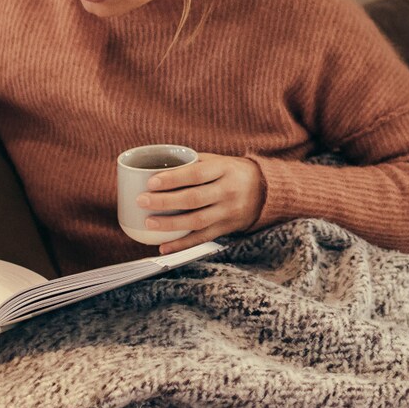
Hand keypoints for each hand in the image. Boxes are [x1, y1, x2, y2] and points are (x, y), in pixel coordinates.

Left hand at [135, 153, 262, 252]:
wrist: (266, 190)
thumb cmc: (232, 172)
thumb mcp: (218, 161)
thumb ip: (193, 163)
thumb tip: (157, 165)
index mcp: (224, 169)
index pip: (195, 175)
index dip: (173, 179)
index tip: (151, 182)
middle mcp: (227, 191)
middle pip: (193, 199)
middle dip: (165, 201)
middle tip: (142, 201)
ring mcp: (228, 212)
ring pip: (197, 221)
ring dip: (171, 224)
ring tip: (149, 222)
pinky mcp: (226, 228)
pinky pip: (203, 238)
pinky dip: (182, 244)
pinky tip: (164, 247)